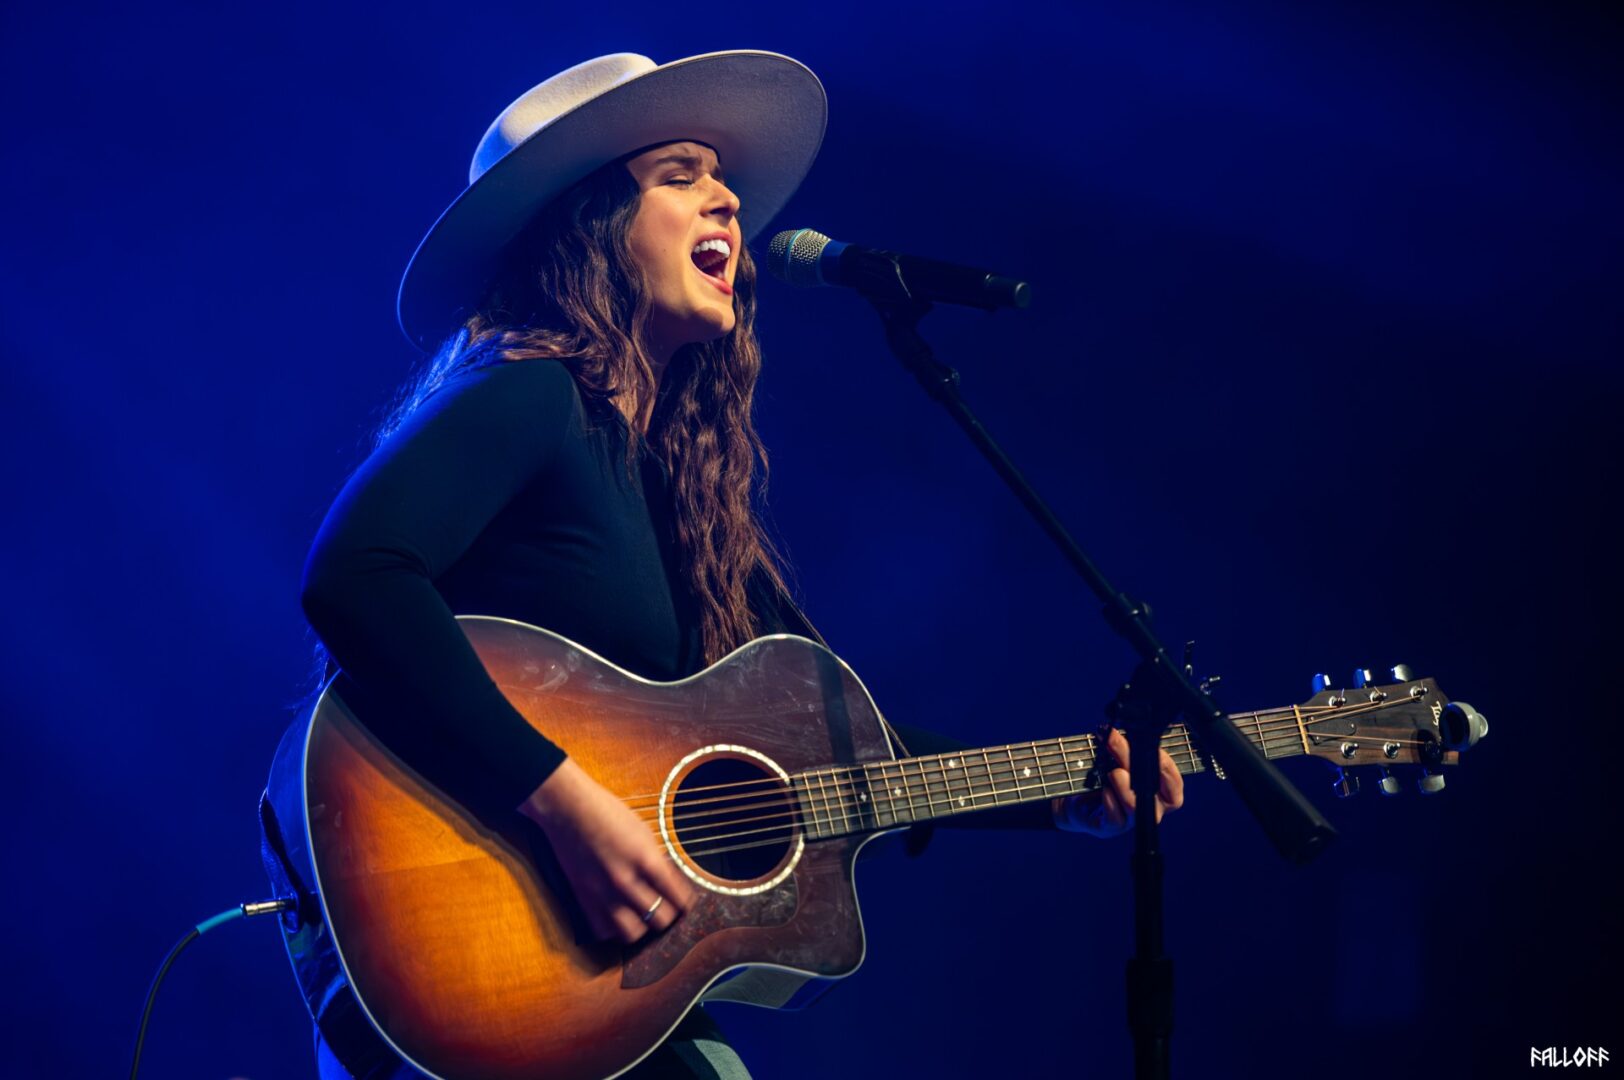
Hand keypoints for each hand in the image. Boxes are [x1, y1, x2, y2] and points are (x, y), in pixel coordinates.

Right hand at [517, 758, 696, 942]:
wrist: (567, 808)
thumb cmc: (606, 813)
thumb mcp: (642, 830)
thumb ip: (656, 859)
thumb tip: (669, 884)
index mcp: (645, 858)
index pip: (677, 896)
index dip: (686, 903)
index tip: (686, 904)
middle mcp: (625, 880)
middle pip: (660, 919)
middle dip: (668, 916)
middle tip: (668, 910)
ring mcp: (602, 893)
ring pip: (632, 933)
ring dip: (642, 927)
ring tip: (644, 917)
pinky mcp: (583, 898)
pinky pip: (604, 930)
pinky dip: (613, 928)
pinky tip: (618, 916)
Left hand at [1051, 727, 1184, 836]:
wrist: (1073, 797)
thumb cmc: (1099, 776)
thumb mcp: (1113, 759)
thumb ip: (1122, 749)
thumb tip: (1116, 732)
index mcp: (1157, 792)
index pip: (1174, 786)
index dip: (1168, 769)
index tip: (1153, 748)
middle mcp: (1148, 809)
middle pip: (1155, 794)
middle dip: (1140, 768)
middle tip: (1120, 747)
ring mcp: (1130, 820)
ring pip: (1136, 808)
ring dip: (1126, 787)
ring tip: (1114, 772)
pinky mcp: (1110, 828)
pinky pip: (1115, 820)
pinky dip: (1110, 803)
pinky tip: (1103, 790)